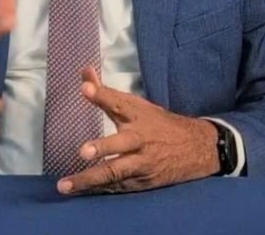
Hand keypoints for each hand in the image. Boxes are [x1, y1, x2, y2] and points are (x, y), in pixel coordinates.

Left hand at [57, 68, 219, 194]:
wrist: (199, 148)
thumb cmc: (159, 123)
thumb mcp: (136, 105)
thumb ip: (105, 93)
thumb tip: (84, 70)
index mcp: (138, 117)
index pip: (118, 103)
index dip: (101, 95)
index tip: (86, 88)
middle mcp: (140, 140)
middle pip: (119, 144)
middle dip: (102, 148)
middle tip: (83, 151)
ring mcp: (143, 164)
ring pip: (115, 173)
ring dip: (89, 180)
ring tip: (65, 186)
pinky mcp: (144, 182)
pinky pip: (119, 187)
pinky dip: (101, 190)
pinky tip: (82, 193)